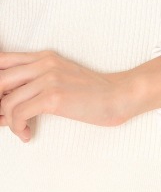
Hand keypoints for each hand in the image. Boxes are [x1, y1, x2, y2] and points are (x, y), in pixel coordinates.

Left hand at [0, 50, 146, 142]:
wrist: (118, 96)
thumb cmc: (91, 92)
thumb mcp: (62, 77)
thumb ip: (36, 81)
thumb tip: (5, 100)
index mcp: (44, 57)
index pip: (3, 60)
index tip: (2, 101)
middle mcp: (44, 63)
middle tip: (3, 118)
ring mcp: (49, 78)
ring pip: (6, 101)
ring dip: (7, 121)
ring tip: (20, 129)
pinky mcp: (53, 97)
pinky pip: (18, 114)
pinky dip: (17, 129)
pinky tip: (27, 133)